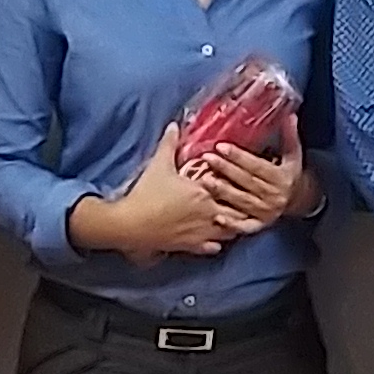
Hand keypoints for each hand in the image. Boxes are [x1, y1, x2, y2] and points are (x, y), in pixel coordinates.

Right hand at [90, 141, 244, 259]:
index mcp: (205, 193)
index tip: (239, 181)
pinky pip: (213, 249)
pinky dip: (217, 243)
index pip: (233, 190)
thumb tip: (174, 125)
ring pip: (230, 233)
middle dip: (241, 208)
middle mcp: (209, 215)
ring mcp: (202, 233)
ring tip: (232, 219)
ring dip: (232, 226)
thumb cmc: (146, 193)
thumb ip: (169, 144)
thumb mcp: (159, 165)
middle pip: (237, 214)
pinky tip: (214, 238)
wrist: (131, 224)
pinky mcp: (192, 247)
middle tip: (241, 201)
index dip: (238, 186)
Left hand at [191, 139, 307, 233]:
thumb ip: (289, 135)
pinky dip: (231, 224)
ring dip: (222, 192)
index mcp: (280, 178)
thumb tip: (290, 115)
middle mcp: (273, 196)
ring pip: (241, 201)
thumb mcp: (293, 155)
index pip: (257, 166)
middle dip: (225, 170)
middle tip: (206, 158)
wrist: (299, 201)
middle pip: (246, 182)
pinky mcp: (259, 225)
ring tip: (203, 180)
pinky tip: (217, 217)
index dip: (239, 156)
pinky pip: (244, 226)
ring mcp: (265, 213)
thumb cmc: (290, 174)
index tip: (221, 146)